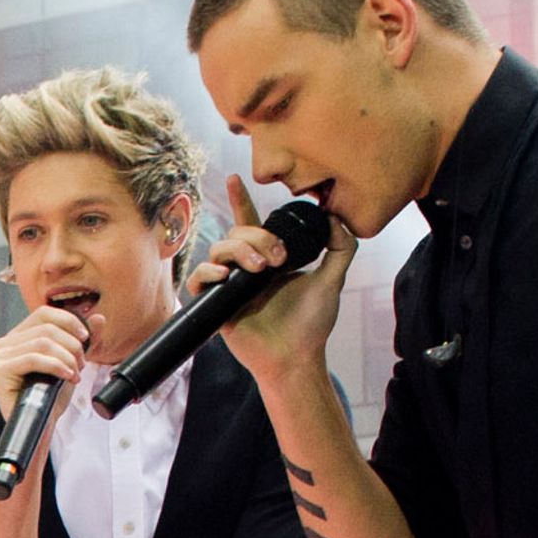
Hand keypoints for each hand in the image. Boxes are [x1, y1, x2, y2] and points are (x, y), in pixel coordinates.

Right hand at [0, 303, 89, 423]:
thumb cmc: (51, 397)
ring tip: (74, 373)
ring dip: (66, 357)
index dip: (68, 321)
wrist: (41, 426)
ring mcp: (0, 356)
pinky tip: (67, 376)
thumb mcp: (72, 362)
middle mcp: (6, 343)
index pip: (44, 313)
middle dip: (71, 345)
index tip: (85, 337)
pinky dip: (55, 366)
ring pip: (42, 342)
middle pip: (46, 328)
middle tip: (81, 364)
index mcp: (20, 336)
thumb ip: (83, 340)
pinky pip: (33, 358)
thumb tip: (98, 318)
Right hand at [194, 175, 360, 389]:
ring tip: (260, 270)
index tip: (234, 178)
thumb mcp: (333, 280)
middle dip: (257, 237)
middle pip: (236, 232)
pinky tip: (225, 276)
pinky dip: (208, 272)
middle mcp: (246, 269)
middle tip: (278, 259)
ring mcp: (230, 286)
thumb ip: (339, 247)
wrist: (296, 358)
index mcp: (268, 259)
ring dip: (239, 251)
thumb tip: (333, 216)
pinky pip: (199, 279)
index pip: (250, 223)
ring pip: (218, 249)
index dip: (239, 199)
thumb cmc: (312, 325)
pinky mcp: (216, 305)